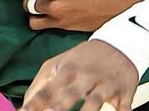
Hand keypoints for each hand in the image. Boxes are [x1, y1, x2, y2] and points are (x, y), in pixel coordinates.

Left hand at [21, 40, 137, 110]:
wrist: (119, 44)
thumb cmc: (83, 59)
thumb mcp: (59, 64)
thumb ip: (41, 84)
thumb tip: (25, 106)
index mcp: (67, 71)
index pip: (48, 89)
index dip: (35, 102)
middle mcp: (85, 78)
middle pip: (70, 94)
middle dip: (58, 107)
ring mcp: (105, 85)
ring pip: (95, 101)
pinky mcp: (123, 92)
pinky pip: (124, 106)